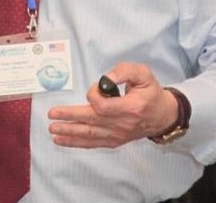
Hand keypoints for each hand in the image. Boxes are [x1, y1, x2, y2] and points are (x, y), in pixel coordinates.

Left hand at [46, 62, 179, 148]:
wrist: (163, 116)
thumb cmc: (151, 92)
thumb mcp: (143, 74)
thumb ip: (123, 71)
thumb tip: (104, 78)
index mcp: (130, 108)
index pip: (103, 106)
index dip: (93, 95)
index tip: (96, 87)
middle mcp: (123, 124)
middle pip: (91, 121)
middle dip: (70, 118)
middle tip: (52, 115)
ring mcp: (118, 135)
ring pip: (90, 134)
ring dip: (69, 132)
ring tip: (53, 130)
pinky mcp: (115, 140)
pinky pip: (93, 143)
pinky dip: (77, 143)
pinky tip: (62, 141)